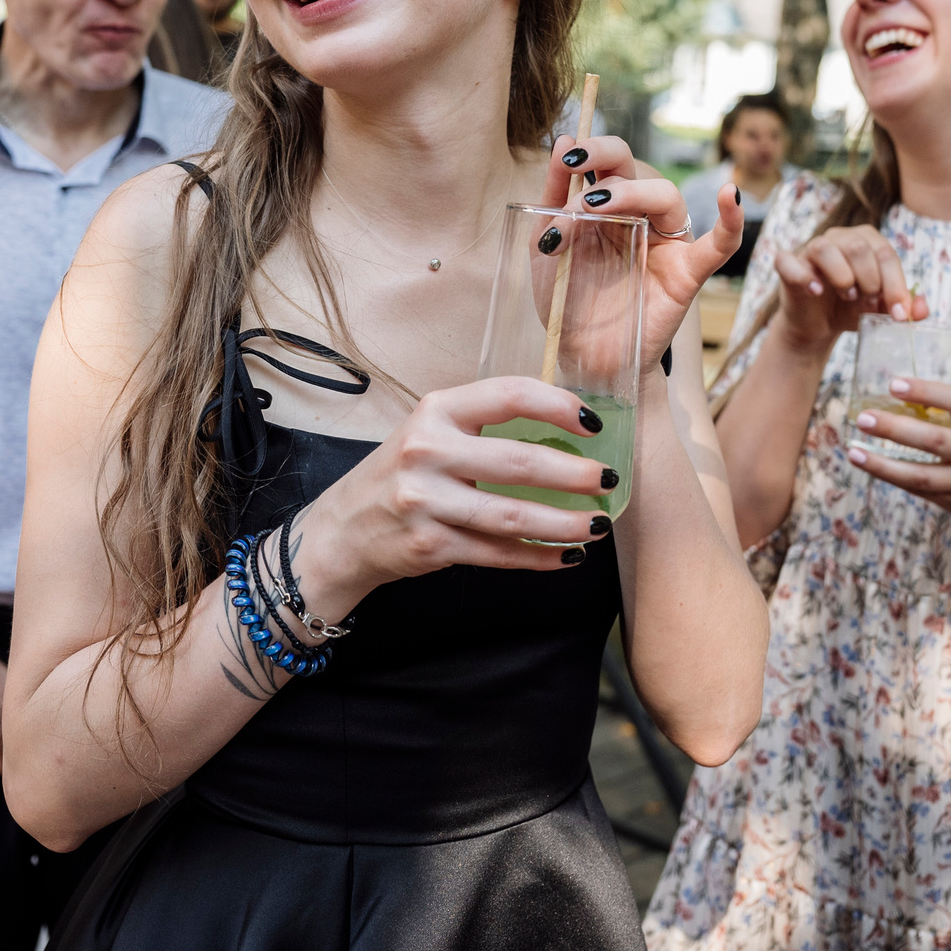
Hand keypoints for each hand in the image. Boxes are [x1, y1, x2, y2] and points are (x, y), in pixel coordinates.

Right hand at [298, 377, 621, 615]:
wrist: (341, 531)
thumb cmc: (400, 475)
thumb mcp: (431, 433)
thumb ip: (483, 427)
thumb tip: (565, 432)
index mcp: (436, 411)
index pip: (508, 394)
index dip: (558, 406)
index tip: (593, 424)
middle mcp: (427, 451)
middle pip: (518, 462)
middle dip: (575, 475)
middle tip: (609, 481)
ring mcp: (425, 501)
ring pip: (513, 515)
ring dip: (565, 523)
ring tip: (597, 524)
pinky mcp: (429, 545)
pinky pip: (497, 552)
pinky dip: (537, 556)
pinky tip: (565, 555)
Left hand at [543, 133, 740, 358]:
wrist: (581, 356)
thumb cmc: (566, 301)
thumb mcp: (546, 245)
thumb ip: (553, 198)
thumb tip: (564, 138)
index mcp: (607, 208)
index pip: (611, 162)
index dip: (592, 151)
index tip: (566, 157)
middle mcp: (640, 218)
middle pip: (639, 170)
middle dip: (609, 161)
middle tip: (580, 180)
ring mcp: (666, 244)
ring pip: (668, 197)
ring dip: (633, 193)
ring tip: (598, 207)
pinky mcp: (686, 274)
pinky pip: (720, 246)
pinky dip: (732, 222)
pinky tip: (731, 197)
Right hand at [771, 224, 916, 352]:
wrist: (818, 325)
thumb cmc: (851, 308)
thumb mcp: (880, 310)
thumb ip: (902, 306)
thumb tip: (922, 310)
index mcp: (866, 241)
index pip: (885, 254)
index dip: (896, 285)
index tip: (900, 314)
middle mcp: (839, 238)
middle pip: (858, 247)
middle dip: (870, 280)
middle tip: (869, 301)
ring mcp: (810, 248)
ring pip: (826, 248)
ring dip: (841, 277)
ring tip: (847, 295)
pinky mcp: (788, 264)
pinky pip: (790, 262)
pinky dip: (804, 277)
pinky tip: (815, 291)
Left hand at [843, 376, 950, 530]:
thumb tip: (901, 397)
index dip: (925, 390)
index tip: (894, 383)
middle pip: (934, 440)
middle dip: (895, 429)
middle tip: (864, 417)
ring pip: (920, 474)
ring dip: (882, 464)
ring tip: (854, 451)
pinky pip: (918, 489)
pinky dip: (891, 477)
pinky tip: (869, 465)